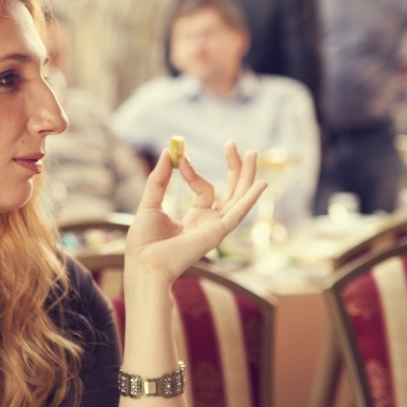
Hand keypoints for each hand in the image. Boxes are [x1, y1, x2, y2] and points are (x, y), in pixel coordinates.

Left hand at [125, 141, 265, 281]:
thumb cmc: (144, 242)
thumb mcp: (150, 203)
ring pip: (238, 198)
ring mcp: (215, 228)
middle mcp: (209, 222)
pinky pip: (238, 214)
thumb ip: (159, 179)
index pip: (203, 188)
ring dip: (246, 176)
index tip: (179, 156)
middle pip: (230, 191)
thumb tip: (166, 152)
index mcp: (195, 217)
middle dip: (234, 167)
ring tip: (252, 153)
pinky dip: (250, 199)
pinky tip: (262, 184)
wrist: (144, 263)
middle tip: (232, 143)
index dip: (192, 171)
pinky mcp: (217, 233)